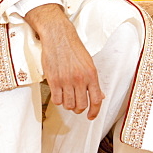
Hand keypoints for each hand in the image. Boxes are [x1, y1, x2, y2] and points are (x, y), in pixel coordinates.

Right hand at [25, 3, 103, 119]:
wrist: (58, 36)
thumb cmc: (73, 47)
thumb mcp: (88, 63)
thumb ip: (93, 81)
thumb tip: (99, 96)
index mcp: (91, 74)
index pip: (96, 100)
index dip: (94, 111)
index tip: (91, 116)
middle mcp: (80, 78)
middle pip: (81, 105)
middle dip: (79, 109)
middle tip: (76, 106)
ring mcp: (66, 80)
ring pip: (69, 105)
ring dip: (68, 105)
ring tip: (67, 98)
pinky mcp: (54, 80)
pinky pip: (57, 100)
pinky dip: (58, 100)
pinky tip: (59, 94)